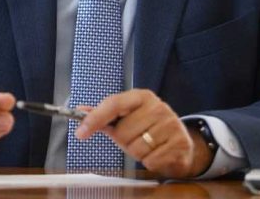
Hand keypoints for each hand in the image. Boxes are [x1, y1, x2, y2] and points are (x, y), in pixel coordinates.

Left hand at [75, 89, 214, 177]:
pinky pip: (151, 160)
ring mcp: (171, 123)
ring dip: (137, 153)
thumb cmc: (147, 130)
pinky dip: (150, 162)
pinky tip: (157, 153)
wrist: (180, 143)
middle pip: (123, 132)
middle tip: (135, 138)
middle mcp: (157, 106)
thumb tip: (80, 110)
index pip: (114, 104)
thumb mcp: (126, 119)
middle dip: (124, 141)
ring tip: (147, 146)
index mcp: (141, 97)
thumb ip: (103, 115)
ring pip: (136, 148)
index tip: (80, 133)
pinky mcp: (180, 142)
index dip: (95, 118)